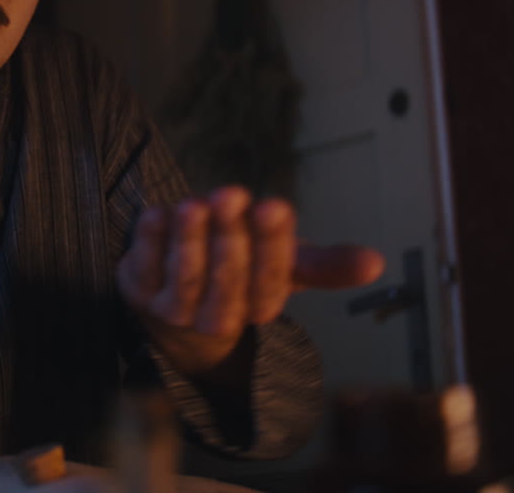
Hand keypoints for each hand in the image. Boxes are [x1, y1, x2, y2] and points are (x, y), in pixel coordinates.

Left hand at [116, 186, 384, 377]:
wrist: (176, 307)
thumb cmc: (240, 274)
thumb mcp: (284, 266)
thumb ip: (326, 264)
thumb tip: (376, 263)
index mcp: (257, 308)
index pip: (269, 284)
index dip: (271, 247)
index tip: (274, 207)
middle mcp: (215, 318)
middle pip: (226, 284)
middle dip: (230, 239)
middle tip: (233, 195)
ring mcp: (172, 309)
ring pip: (184, 279)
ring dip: (189, 240)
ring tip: (195, 204)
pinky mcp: (136, 290)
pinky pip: (143, 266)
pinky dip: (150, 240)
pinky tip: (158, 214)